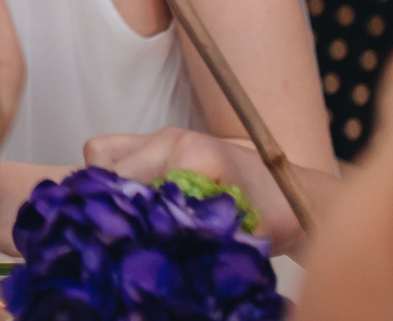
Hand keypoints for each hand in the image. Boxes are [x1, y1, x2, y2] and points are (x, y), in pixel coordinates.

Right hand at [83, 125, 332, 253]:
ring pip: (100, 156)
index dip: (125, 220)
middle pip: (111, 173)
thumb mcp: (251, 235)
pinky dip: (105, 172)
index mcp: (196, 157)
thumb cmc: (275, 214)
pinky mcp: (154, 137)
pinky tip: (123, 199)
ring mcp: (160, 135)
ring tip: (122, 219)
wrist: (291, 189)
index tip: (130, 245)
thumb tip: (162, 258)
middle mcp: (172, 139)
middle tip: (123, 240)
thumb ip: (210, 241)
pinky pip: (106, 148)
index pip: (135, 188)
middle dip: (111, 208)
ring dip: (105, 187)